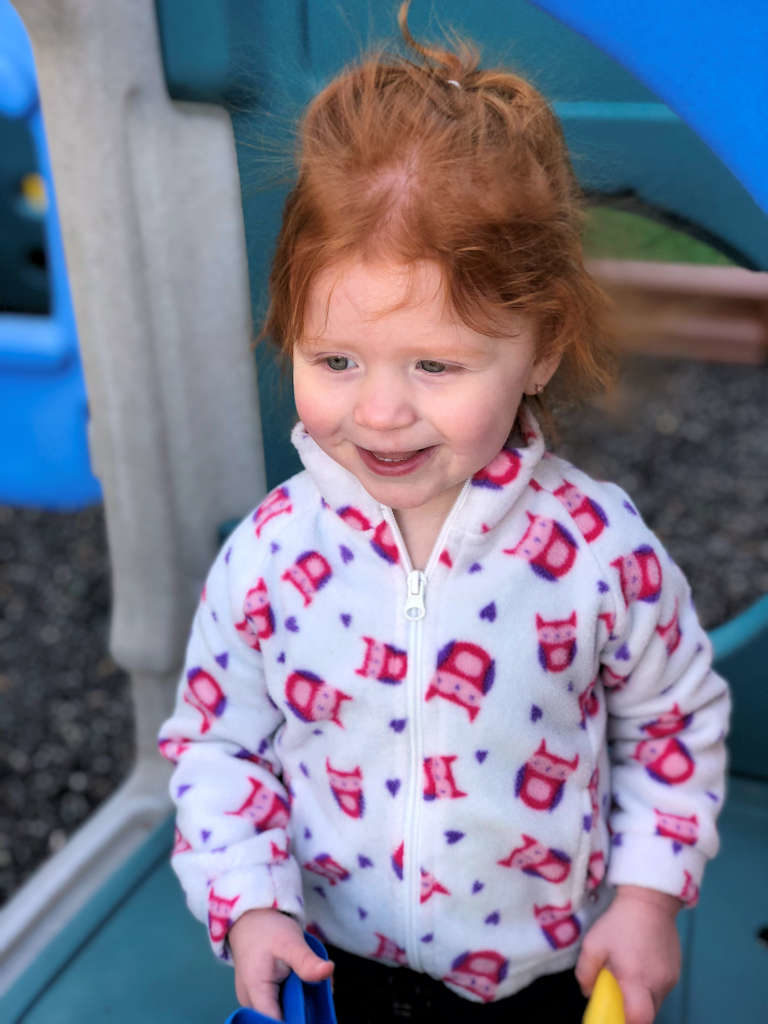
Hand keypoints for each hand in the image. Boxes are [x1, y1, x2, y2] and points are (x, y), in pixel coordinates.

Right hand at [228, 908, 333, 1020]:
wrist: (250, 918)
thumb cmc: (268, 929)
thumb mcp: (290, 941)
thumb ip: (306, 961)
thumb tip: (328, 971)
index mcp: (256, 992)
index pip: (276, 1023)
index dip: (297, 1022)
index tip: (314, 1010)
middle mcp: (250, 1002)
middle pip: (279, 1021)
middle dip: (302, 1012)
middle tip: (318, 991)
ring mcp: (253, 1000)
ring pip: (279, 1014)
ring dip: (298, 1005)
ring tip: (310, 985)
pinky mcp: (259, 996)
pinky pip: (277, 1006)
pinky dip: (292, 999)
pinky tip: (302, 984)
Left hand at [576, 885, 681, 1023]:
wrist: (650, 899)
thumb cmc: (619, 922)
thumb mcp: (593, 943)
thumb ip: (586, 972)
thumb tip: (588, 992)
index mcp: (636, 979)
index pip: (639, 1019)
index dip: (626, 1022)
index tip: (614, 1015)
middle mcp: (658, 984)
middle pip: (647, 1015)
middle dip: (632, 1010)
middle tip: (618, 994)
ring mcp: (671, 978)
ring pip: (655, 1002)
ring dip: (641, 997)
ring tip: (628, 972)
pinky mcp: (676, 970)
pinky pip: (662, 989)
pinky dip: (650, 985)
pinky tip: (640, 963)